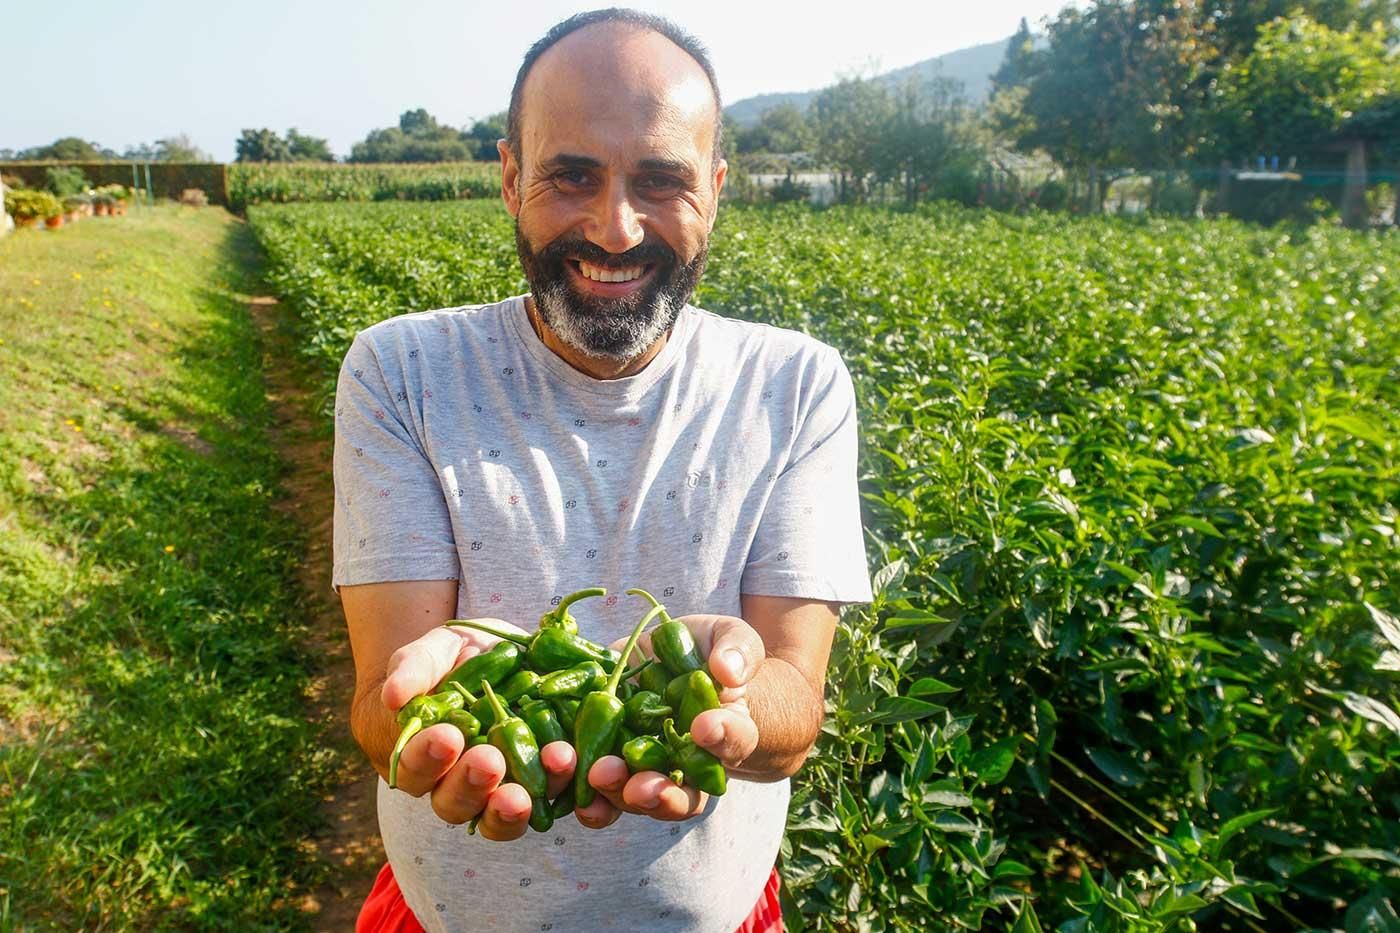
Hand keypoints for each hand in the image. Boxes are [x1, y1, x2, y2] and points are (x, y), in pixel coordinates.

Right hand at [380, 620, 575, 840]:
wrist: (498, 660)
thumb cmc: (451, 660)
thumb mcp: (433, 652)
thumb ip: (412, 669)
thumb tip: (393, 697)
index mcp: (421, 758)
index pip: (415, 769)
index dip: (428, 757)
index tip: (447, 735)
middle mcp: (457, 785)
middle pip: (456, 803)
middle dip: (473, 785)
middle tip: (490, 761)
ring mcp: (499, 790)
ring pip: (500, 816)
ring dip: (519, 803)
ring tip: (544, 767)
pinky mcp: (540, 783)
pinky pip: (549, 800)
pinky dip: (562, 787)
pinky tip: (572, 762)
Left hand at [581, 614, 763, 827]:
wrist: (670, 660)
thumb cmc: (708, 650)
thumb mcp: (729, 638)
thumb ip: (737, 650)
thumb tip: (727, 670)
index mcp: (728, 731)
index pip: (735, 740)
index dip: (722, 737)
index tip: (703, 727)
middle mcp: (691, 763)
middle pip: (684, 795)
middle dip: (661, 794)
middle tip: (640, 787)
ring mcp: (650, 767)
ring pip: (640, 798)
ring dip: (618, 795)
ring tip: (600, 776)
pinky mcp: (613, 758)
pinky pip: (602, 791)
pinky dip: (589, 799)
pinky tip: (574, 794)